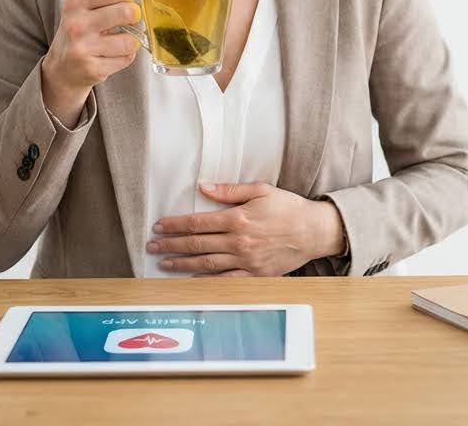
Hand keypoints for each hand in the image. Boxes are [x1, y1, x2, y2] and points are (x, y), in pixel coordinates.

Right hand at [41, 0, 141, 125]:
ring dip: (131, 41)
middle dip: (134, 16)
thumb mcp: (90, 2)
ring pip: (130, 40)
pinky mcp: (91, 69)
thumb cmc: (81, 28)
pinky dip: (125, 57)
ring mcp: (82, 48)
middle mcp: (76, 24)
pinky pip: (126, 59)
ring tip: (119, 40)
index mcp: (76, 1)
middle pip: (126, 12)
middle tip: (127, 19)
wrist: (61, 68)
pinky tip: (113, 55)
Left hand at [146, 182, 345, 276]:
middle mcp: (239, 241)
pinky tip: (191, 277)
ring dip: (181, 263)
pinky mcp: (255, 275)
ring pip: (206, 264)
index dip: (175, 224)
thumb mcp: (260, 190)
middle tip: (152, 245)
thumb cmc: (289, 208)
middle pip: (196, 244)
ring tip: (164, 262)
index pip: (198, 223)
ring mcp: (246, 261)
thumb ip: (229, 191)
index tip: (159, 225)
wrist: (315, 232)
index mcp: (238, 219)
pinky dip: (206, 280)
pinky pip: (225, 280)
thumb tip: (203, 187)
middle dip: (171, 244)